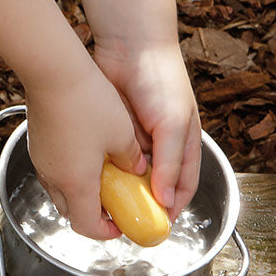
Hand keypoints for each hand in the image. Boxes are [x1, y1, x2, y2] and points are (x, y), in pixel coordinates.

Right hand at [24, 65, 146, 241]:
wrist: (53, 72)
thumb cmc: (87, 101)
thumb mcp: (122, 134)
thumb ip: (131, 158)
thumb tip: (137, 166)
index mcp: (77, 183)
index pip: (87, 226)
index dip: (106, 232)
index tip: (121, 225)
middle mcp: (54, 178)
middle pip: (71, 213)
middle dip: (93, 214)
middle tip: (114, 205)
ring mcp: (42, 161)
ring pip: (60, 192)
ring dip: (80, 194)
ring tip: (104, 180)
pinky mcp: (38, 145)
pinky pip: (53, 171)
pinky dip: (69, 175)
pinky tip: (86, 156)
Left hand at [93, 40, 200, 221]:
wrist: (130, 47)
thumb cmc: (162, 82)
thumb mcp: (171, 125)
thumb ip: (170, 163)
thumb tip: (166, 201)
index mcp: (183, 146)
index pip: (181, 189)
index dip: (170, 210)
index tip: (155, 228)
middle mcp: (160, 147)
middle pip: (151, 186)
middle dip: (139, 204)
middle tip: (123, 221)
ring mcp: (135, 140)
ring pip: (127, 175)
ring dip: (119, 189)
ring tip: (105, 206)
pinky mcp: (112, 132)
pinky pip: (107, 159)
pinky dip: (102, 171)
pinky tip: (92, 182)